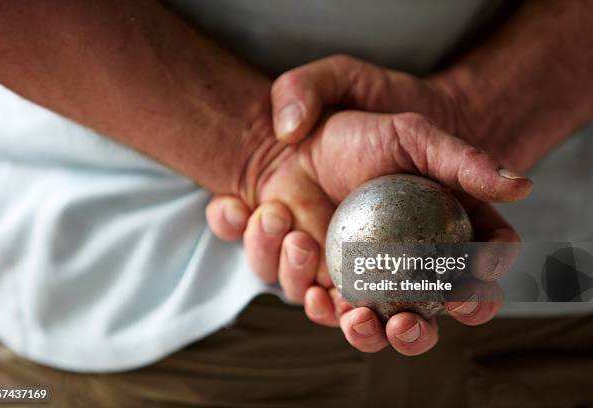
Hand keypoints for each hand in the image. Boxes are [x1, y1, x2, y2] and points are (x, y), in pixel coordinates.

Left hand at [207, 104, 530, 354]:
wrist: (298, 134)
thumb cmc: (363, 132)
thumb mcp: (413, 137)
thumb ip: (462, 161)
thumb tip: (521, 186)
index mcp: (435, 241)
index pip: (471, 280)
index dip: (476, 297)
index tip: (460, 296)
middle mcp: (397, 271)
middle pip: (415, 322)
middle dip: (407, 334)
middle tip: (391, 323)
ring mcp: (352, 278)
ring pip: (356, 321)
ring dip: (341, 314)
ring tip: (316, 271)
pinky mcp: (310, 276)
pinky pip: (302, 292)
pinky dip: (288, 270)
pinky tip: (283, 234)